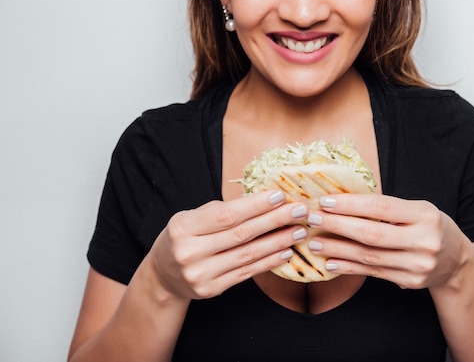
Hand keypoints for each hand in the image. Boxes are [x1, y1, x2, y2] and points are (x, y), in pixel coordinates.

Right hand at [146, 190, 308, 299]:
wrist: (162, 276)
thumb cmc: (183, 238)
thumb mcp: (189, 218)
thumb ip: (219, 211)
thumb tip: (260, 201)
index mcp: (183, 227)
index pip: (226, 215)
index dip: (255, 205)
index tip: (279, 196)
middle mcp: (190, 252)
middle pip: (241, 234)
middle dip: (274, 221)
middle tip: (299, 211)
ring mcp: (200, 274)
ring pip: (248, 255)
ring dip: (277, 242)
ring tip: (298, 231)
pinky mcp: (212, 289)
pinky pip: (246, 273)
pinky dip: (269, 262)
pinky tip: (286, 252)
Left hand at [305, 194, 471, 288]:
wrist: (456, 261)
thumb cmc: (430, 227)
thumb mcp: (418, 210)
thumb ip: (388, 208)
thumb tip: (342, 202)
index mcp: (425, 215)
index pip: (381, 207)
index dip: (351, 204)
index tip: (325, 201)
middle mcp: (424, 241)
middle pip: (372, 234)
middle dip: (337, 226)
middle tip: (312, 219)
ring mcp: (418, 265)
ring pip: (369, 256)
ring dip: (337, 249)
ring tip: (314, 242)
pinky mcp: (410, 281)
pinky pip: (373, 273)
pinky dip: (349, 267)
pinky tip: (331, 262)